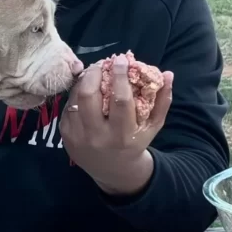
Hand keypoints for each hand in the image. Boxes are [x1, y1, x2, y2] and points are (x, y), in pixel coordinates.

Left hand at [59, 56, 173, 196]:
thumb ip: (162, 101)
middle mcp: (96, 137)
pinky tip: (85, 90)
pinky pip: (68, 107)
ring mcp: (77, 137)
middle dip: (94, 74)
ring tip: (93, 73)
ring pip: (74, 99)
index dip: (120, 76)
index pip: (120, 101)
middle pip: (88, 96)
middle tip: (102, 63)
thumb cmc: (135, 143)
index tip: (121, 59)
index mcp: (121, 135)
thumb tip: (167, 73)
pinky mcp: (64, 135)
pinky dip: (76, 95)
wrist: (112, 171)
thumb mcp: (153, 126)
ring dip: (83, 82)